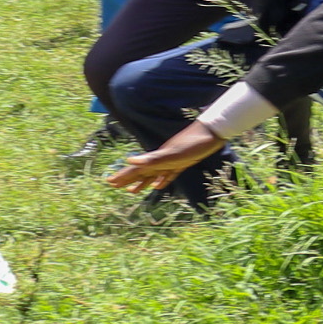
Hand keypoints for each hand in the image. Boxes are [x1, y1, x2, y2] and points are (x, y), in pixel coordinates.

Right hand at [104, 123, 226, 189]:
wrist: (213, 132)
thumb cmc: (193, 143)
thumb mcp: (172, 154)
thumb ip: (152, 159)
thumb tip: (130, 160)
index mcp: (156, 158)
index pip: (135, 169)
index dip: (123, 176)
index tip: (109, 182)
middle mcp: (161, 159)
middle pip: (141, 172)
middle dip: (127, 179)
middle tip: (114, 186)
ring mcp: (172, 161)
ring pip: (152, 174)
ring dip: (142, 182)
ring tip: (133, 191)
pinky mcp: (183, 163)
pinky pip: (168, 175)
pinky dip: (161, 181)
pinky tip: (158, 186)